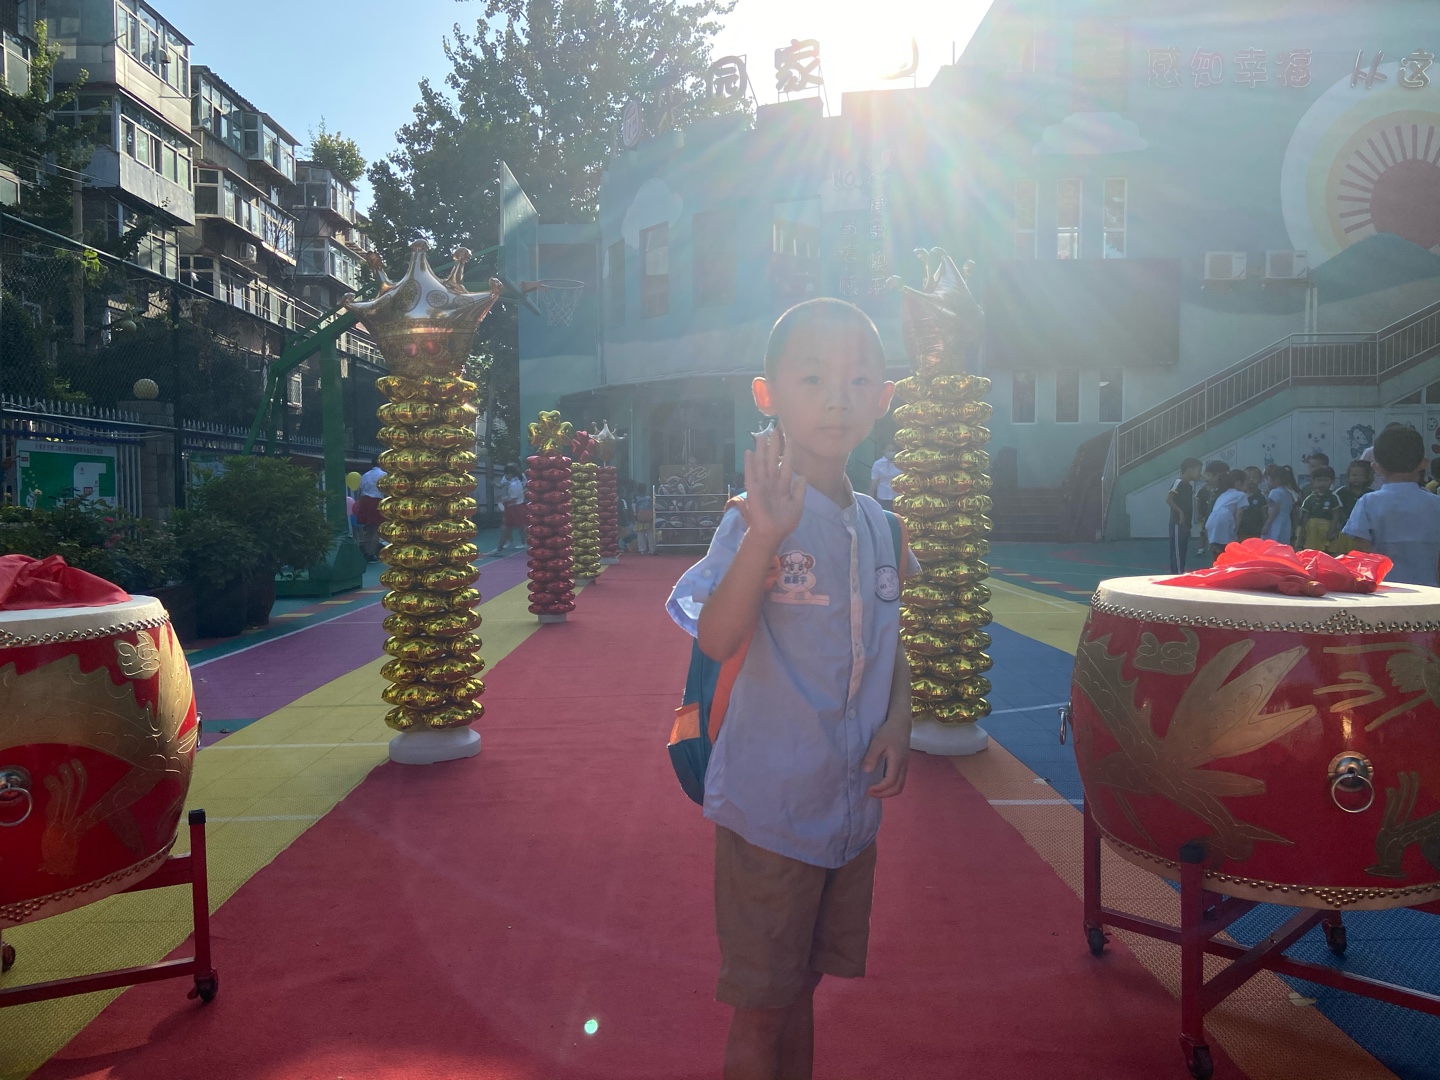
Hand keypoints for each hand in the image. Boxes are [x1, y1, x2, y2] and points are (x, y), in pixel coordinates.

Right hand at [743, 425, 804, 544]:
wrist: (772, 533)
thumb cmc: (784, 522)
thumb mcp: (797, 505)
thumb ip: (799, 490)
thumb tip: (802, 475)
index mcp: (783, 485)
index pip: (785, 465)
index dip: (787, 452)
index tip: (789, 438)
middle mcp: (771, 482)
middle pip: (772, 460)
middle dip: (773, 446)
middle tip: (774, 429)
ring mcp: (762, 485)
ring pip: (762, 463)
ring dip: (761, 450)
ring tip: (761, 436)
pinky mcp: (753, 489)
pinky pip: (751, 474)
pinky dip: (750, 463)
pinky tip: (749, 452)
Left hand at [863, 714, 910, 797]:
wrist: (901, 724)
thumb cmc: (889, 731)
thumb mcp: (877, 742)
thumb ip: (872, 756)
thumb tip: (866, 771)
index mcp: (897, 761)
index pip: (890, 782)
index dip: (879, 789)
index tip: (868, 790)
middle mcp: (903, 766)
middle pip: (898, 788)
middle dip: (884, 794)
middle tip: (870, 793)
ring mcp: (905, 766)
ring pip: (900, 785)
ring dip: (888, 791)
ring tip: (875, 791)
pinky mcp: (904, 764)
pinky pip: (900, 780)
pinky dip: (891, 786)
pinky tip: (881, 783)